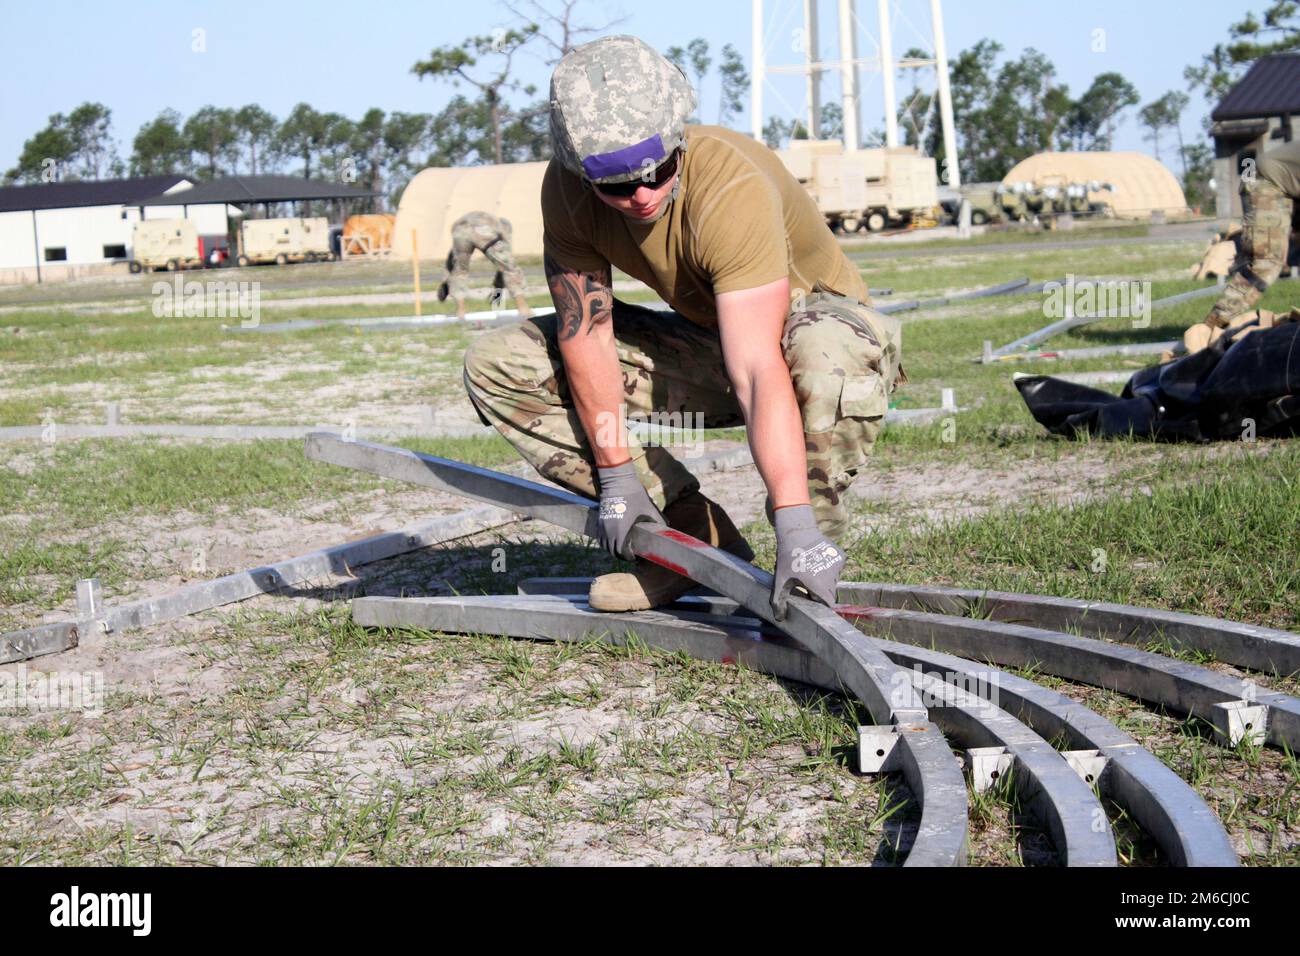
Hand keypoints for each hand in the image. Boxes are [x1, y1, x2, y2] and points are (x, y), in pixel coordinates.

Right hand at [595, 460, 664, 559]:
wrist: (618, 482)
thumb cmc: (634, 495)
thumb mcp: (649, 509)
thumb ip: (658, 520)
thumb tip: (666, 529)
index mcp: (621, 531)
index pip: (621, 551)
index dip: (628, 556)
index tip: (634, 557)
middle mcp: (609, 531)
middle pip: (612, 550)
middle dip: (620, 554)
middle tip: (629, 554)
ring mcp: (602, 526)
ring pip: (604, 544)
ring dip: (612, 549)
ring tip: (621, 548)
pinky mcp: (599, 520)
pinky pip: (600, 536)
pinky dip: (606, 541)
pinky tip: (613, 540)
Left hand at [771, 504, 845, 620]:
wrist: (798, 531)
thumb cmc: (788, 558)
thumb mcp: (780, 580)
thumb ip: (779, 601)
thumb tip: (780, 618)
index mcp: (819, 586)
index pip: (827, 605)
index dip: (818, 603)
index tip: (810, 598)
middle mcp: (832, 577)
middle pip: (830, 593)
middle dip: (820, 592)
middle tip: (806, 582)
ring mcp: (838, 566)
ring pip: (834, 581)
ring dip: (825, 580)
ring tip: (811, 570)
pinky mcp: (842, 556)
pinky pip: (837, 569)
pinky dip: (829, 568)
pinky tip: (818, 560)